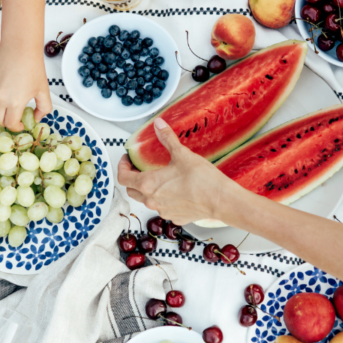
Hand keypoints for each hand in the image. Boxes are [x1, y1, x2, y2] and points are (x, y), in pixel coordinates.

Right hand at [0, 43, 51, 131]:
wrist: (20, 46)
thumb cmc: (33, 67)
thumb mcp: (43, 90)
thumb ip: (43, 108)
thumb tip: (37, 118)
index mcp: (14, 103)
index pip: (10, 124)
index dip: (16, 128)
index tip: (21, 125)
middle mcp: (0, 98)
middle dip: (6, 123)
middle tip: (15, 119)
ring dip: (1, 110)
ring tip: (12, 103)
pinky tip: (9, 88)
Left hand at [116, 118, 237, 224]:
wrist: (220, 200)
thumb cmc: (202, 180)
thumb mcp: (182, 154)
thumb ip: (167, 139)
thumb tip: (158, 125)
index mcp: (148, 184)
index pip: (123, 178)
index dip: (122, 167)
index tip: (127, 160)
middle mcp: (152, 200)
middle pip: (132, 191)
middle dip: (132, 179)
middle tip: (139, 168)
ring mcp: (163, 211)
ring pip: (148, 200)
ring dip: (148, 190)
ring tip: (160, 178)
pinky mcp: (175, 217)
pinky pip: (163, 208)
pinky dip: (164, 199)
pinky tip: (175, 191)